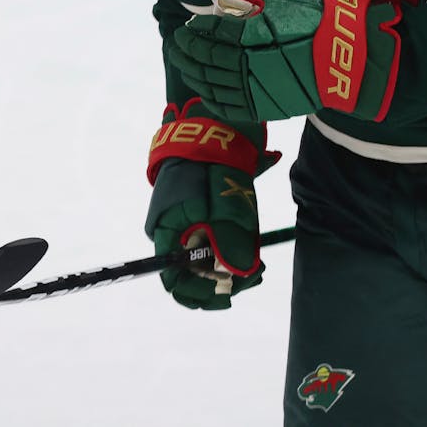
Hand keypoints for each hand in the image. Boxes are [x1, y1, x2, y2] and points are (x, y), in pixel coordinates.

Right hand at [144, 99, 278, 309]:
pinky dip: (231, 255)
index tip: (229, 295)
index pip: (175, 280)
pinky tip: (252, 259)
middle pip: (194, 275)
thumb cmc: (210, 166)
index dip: (200, 293)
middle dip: (223, 282)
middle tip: (254, 277)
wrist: (210, 131)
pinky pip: (213, 247)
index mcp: (168, 234)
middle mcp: (174, 236)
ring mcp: (188, 227)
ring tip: (258, 269)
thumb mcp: (223, 205)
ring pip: (206, 263)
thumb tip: (237, 276)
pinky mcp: (202, 219)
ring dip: (231, 271)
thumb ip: (229, 241)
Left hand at [169, 0, 402, 122]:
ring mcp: (251, 88)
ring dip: (192, 73)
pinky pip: (226, 106)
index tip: (187, 27)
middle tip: (176, 45)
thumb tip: (219, 2)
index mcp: (247, 35)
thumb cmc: (313, 22)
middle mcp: (243, 63)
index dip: (195, 31)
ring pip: (210, 84)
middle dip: (186, 51)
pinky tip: (202, 90)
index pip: (209, 34)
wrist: (342, 58)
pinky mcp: (261, 108)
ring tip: (184, 65)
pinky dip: (210, 98)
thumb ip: (247, 0)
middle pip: (204, 59)